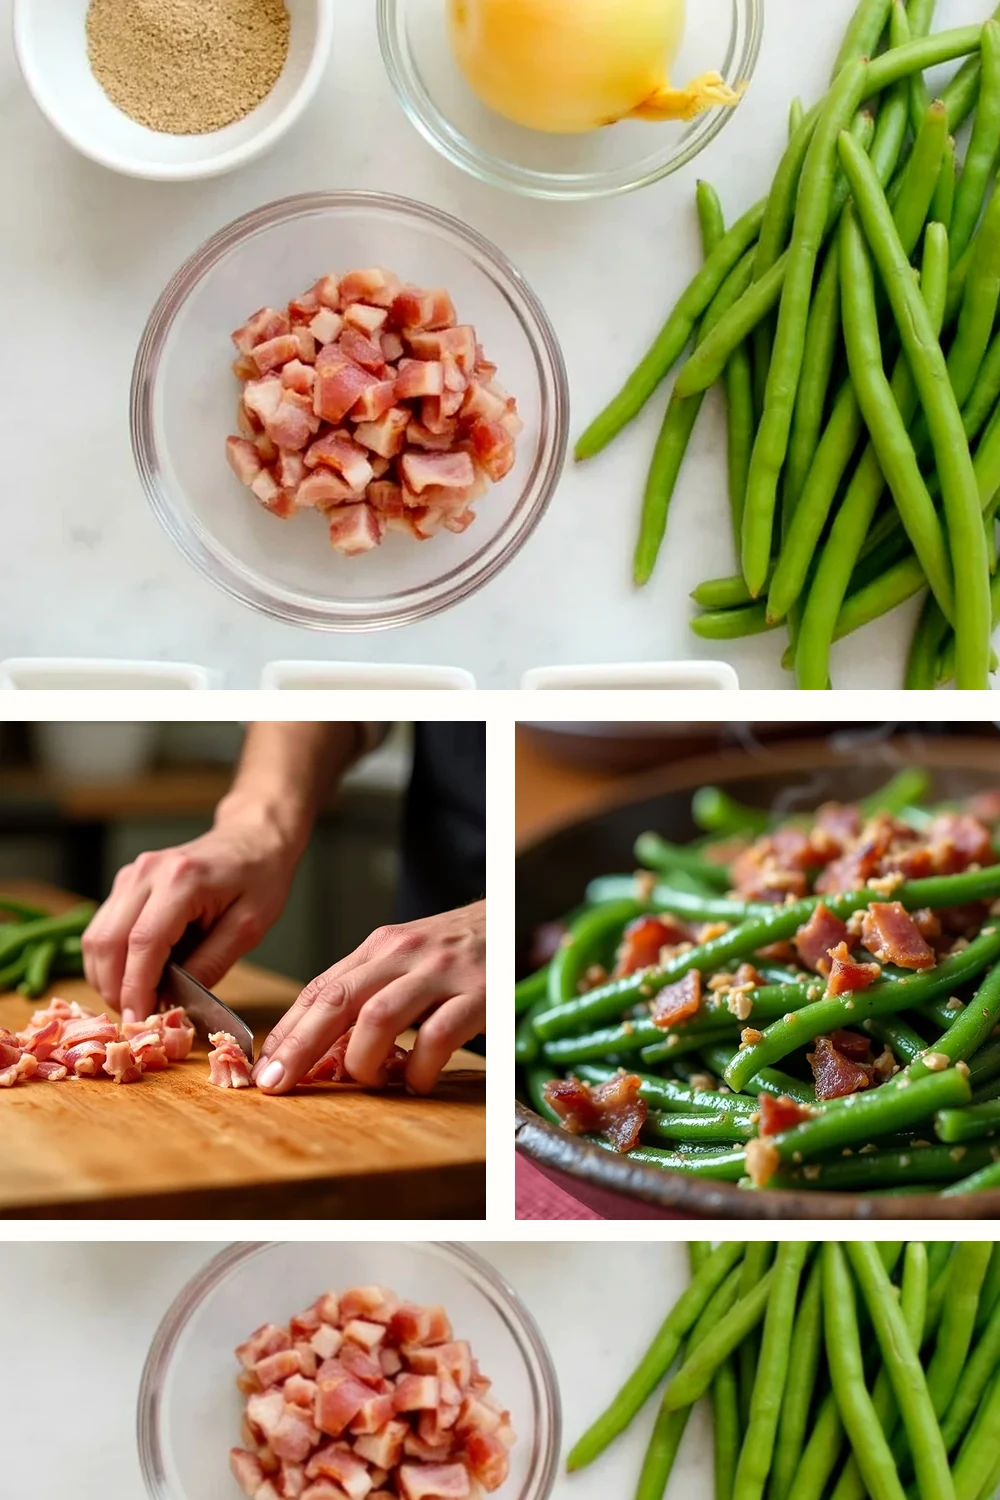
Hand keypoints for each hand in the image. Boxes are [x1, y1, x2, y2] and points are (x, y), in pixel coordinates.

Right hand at [82, 803, 301, 1022]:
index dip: (136, 988)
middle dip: (115, 988)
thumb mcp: (250, 927)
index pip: (143, 943)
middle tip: (137, 1018)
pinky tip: (131, 977)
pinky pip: (103, 927)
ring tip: (134, 1001)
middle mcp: (147, 873)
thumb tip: (175, 999)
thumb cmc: (260, 878)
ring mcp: (132, 874)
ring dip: (106, 976)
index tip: (140, 1020)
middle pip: (107, 941)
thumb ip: (212, 962)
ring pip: (96, 936)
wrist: (253, 837)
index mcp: (182, 881)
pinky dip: (109, 959)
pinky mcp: (126, 881)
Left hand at [253, 901, 485, 1095]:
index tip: (263, 1066)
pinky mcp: (479, 993)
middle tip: (277, 1084)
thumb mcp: (404, 959)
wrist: (514, 917)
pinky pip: (438, 1037)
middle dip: (300, 1046)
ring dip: (362, 1061)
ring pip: (379, 1018)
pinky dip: (421, 1069)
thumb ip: (367, 994)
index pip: (319, 988)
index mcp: (379, 946)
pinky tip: (419, 1082)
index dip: (286, 1030)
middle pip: (337, 1001)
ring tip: (367, 1082)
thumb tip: (321, 1051)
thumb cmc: (453, 950)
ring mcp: (440, 972)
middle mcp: (403, 954)